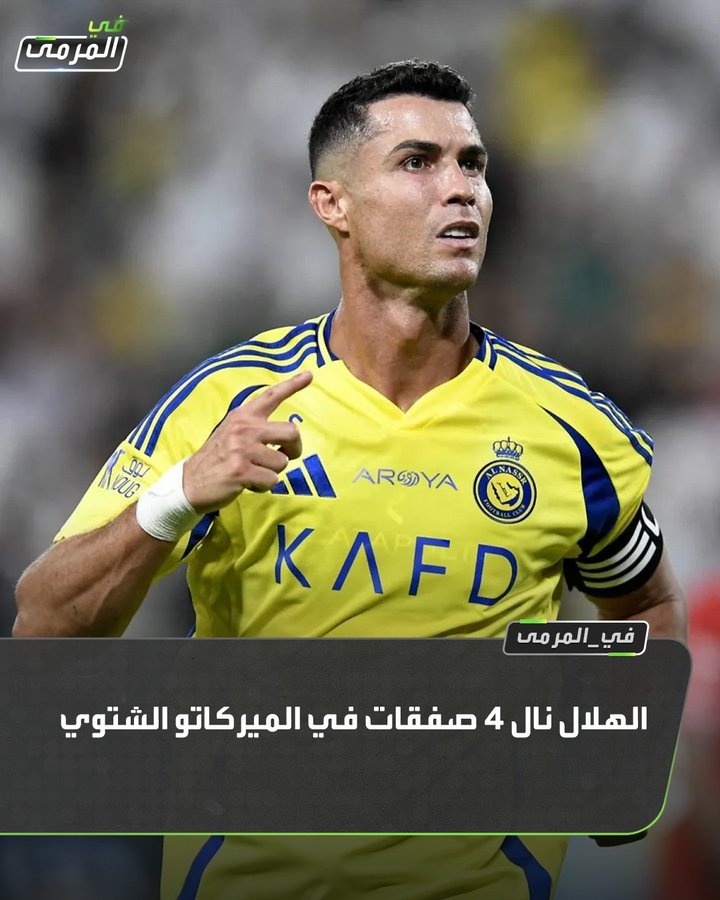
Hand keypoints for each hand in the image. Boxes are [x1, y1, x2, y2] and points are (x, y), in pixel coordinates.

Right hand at [182, 370, 311, 511]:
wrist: (191, 482)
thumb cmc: (218, 457)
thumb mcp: (232, 432)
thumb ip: (255, 428)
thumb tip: (287, 434)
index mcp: (243, 415)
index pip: (271, 396)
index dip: (292, 385)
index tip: (309, 375)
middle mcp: (244, 428)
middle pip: (292, 432)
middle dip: (295, 449)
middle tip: (286, 456)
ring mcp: (242, 449)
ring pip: (283, 461)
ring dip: (273, 472)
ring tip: (254, 471)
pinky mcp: (241, 471)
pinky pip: (272, 480)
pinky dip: (264, 486)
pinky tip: (248, 483)